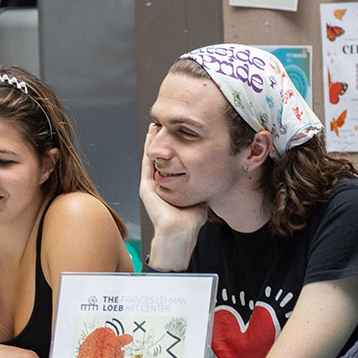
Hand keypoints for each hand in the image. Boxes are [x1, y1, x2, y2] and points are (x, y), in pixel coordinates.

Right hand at [139, 130, 208, 266]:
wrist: (180, 231)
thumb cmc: (189, 221)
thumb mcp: (198, 198)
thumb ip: (199, 187)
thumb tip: (210, 177)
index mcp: (169, 189)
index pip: (169, 165)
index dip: (172, 150)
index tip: (176, 136)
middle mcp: (158, 186)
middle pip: (159, 159)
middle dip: (160, 142)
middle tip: (162, 126)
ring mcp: (150, 187)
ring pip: (151, 159)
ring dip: (152, 143)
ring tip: (154, 127)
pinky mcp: (146, 188)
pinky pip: (147, 164)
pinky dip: (148, 150)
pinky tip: (150, 137)